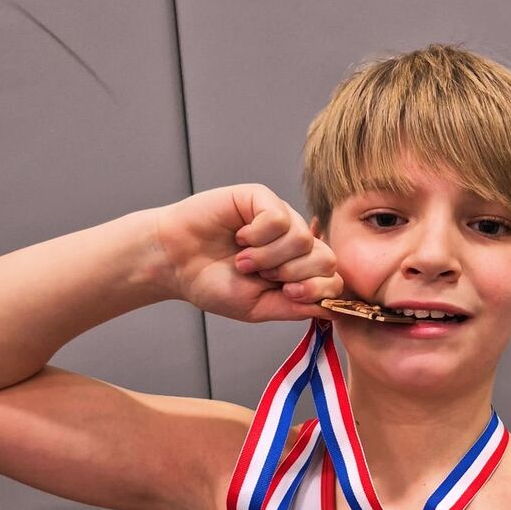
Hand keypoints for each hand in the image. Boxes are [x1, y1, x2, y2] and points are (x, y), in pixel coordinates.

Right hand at [152, 184, 345, 322]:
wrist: (176, 264)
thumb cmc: (214, 284)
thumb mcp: (260, 307)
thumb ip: (296, 308)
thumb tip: (333, 310)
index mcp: (299, 270)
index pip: (333, 279)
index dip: (316, 290)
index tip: (287, 294)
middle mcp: (295, 242)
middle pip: (326, 258)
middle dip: (293, 275)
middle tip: (262, 276)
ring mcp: (281, 218)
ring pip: (302, 239)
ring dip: (268, 257)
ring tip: (244, 259)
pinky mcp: (262, 199)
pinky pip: (279, 219)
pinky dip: (257, 236)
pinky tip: (240, 237)